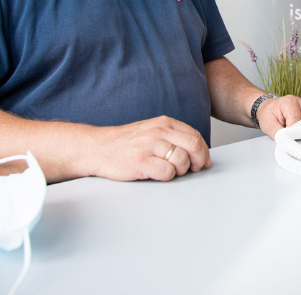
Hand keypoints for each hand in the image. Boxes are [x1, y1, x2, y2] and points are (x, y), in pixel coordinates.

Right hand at [91, 116, 211, 181]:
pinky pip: (167, 172)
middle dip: (198, 161)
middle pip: (193, 146)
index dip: (203, 151)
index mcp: (164, 123)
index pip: (195, 135)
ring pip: (182, 160)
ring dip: (181, 170)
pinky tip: (158, 174)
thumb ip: (172, 137)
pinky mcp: (141, 162)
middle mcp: (159, 132)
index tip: (203, 162)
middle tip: (193, 170)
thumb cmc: (126, 143)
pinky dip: (167, 176)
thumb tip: (197, 151)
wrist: (97, 148)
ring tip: (169, 170)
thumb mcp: (151, 131)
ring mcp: (149, 146)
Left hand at [256, 95, 300, 138]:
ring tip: (299, 135)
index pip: (296, 117)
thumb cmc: (268, 114)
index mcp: (289, 102)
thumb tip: (286, 141)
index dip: (294, 130)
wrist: (270, 109)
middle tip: (296, 138)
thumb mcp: (267, 123)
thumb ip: (277, 132)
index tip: (291, 139)